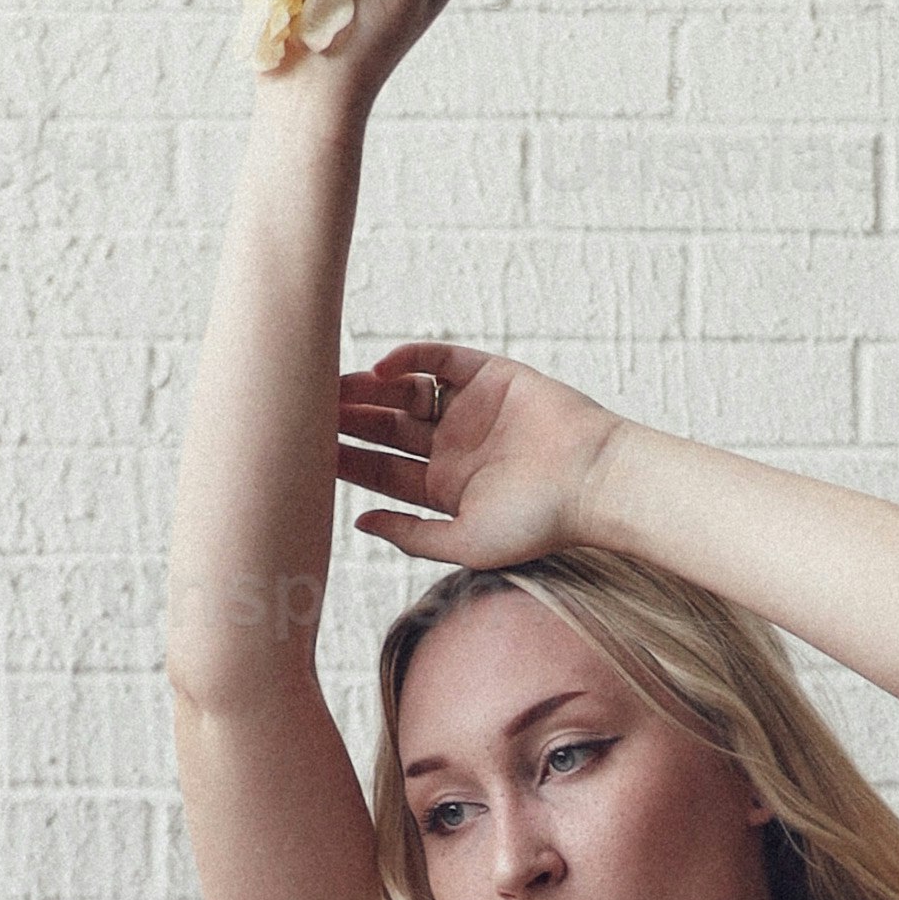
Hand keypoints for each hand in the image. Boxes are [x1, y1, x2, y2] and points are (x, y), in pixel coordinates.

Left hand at [332, 340, 622, 567]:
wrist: (592, 479)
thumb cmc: (539, 522)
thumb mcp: (465, 542)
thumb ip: (412, 534)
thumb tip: (359, 522)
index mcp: (444, 487)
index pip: (381, 470)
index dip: (345, 461)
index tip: (306, 454)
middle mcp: (452, 446)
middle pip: (385, 428)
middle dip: (347, 420)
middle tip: (305, 412)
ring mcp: (468, 409)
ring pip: (403, 393)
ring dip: (368, 389)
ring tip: (332, 388)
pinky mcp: (488, 375)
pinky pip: (438, 359)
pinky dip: (409, 358)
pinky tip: (381, 368)